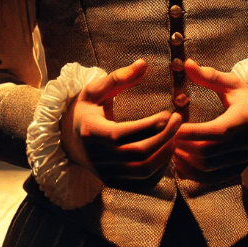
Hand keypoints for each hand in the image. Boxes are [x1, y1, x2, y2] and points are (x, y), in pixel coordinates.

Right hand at [59, 59, 181, 181]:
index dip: (149, 126)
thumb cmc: (85, 111)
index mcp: (90, 132)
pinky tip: (166, 150)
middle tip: (179, 121)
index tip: (169, 114)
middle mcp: (97, 157)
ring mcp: (106, 173)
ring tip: (175, 135)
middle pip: (138, 153)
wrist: (68, 141)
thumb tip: (144, 64)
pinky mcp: (114, 182)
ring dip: (165, 154)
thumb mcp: (95, 90)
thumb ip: (119, 77)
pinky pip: (142, 181)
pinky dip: (159, 168)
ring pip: (143, 170)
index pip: (122, 134)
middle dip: (164, 137)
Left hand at [173, 59, 247, 183]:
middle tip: (165, 137)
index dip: (192, 132)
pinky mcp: (237, 170)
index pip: (216, 132)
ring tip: (169, 148)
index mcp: (245, 120)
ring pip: (208, 168)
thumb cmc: (247, 99)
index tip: (173, 125)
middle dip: (184, 147)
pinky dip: (194, 174)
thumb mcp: (232, 83)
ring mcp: (242, 160)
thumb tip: (187, 63)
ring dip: (185, 161)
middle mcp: (245, 143)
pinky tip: (179, 163)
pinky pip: (212, 178)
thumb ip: (209, 76)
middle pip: (209, 153)